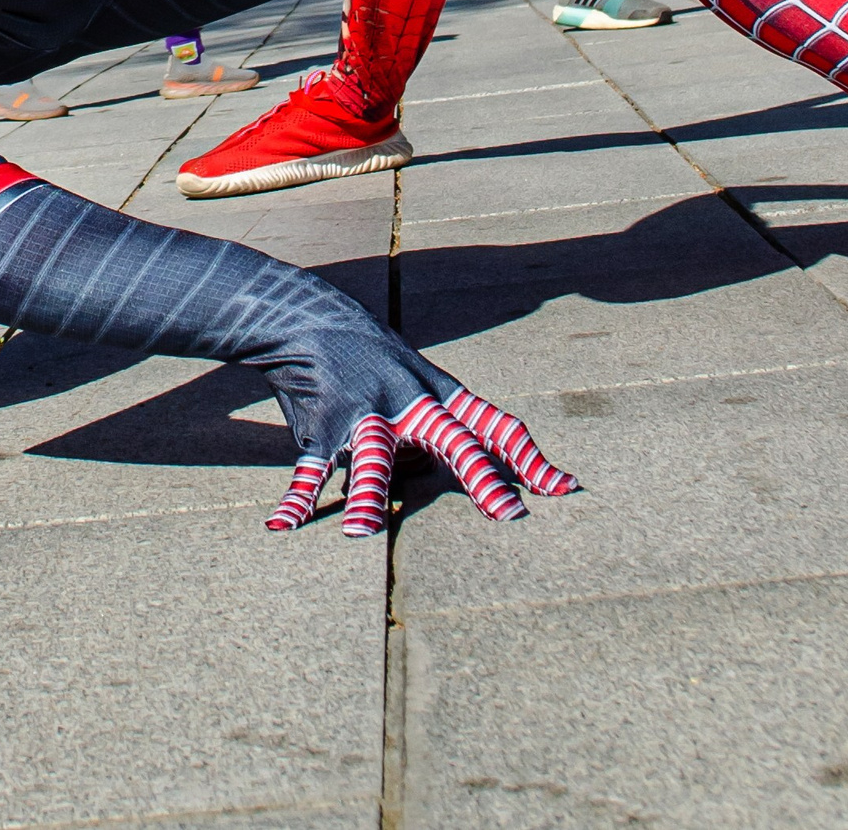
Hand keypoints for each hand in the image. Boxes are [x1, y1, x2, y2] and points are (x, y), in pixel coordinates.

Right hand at [256, 316, 573, 534]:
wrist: (307, 315)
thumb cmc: (365, 354)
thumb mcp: (411, 378)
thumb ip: (433, 422)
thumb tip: (447, 466)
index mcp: (438, 395)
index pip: (496, 425)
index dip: (530, 458)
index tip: (565, 488)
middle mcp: (411, 403)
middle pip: (456, 441)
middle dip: (484, 479)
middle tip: (511, 516)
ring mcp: (367, 410)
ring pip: (374, 457)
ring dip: (368, 498)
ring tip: (361, 534)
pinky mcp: (324, 418)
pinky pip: (309, 466)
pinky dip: (296, 498)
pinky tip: (282, 524)